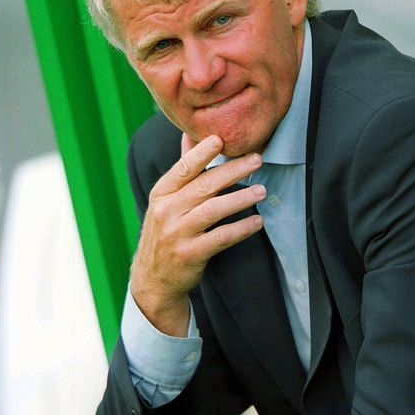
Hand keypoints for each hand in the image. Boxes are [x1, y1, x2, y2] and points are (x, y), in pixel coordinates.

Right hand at [130, 133, 265, 334]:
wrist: (153, 278)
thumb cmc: (165, 232)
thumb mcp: (165, 201)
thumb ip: (182, 170)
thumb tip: (190, 135)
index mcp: (161, 194)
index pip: (183, 168)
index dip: (202, 153)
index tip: (221, 139)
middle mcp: (167, 211)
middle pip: (204, 185)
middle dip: (233, 170)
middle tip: (256, 160)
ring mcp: (178, 234)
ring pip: (213, 210)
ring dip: (241, 198)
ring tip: (261, 190)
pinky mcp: (190, 254)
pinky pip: (221, 238)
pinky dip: (241, 228)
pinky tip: (257, 221)